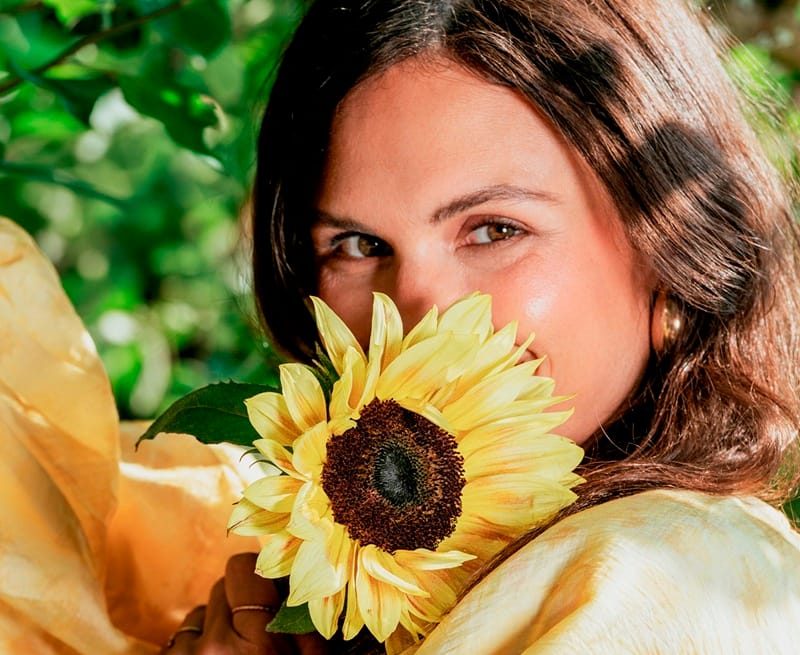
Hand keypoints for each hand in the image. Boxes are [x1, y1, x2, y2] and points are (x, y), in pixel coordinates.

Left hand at [161, 552, 330, 654]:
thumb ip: (307, 620)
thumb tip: (302, 572)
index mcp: (257, 643)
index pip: (243, 568)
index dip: (257, 576)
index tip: (268, 591)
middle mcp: (212, 648)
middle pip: (220, 587)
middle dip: (237, 603)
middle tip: (254, 630)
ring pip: (198, 614)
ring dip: (213, 627)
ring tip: (232, 654)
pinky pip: (178, 639)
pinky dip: (194, 648)